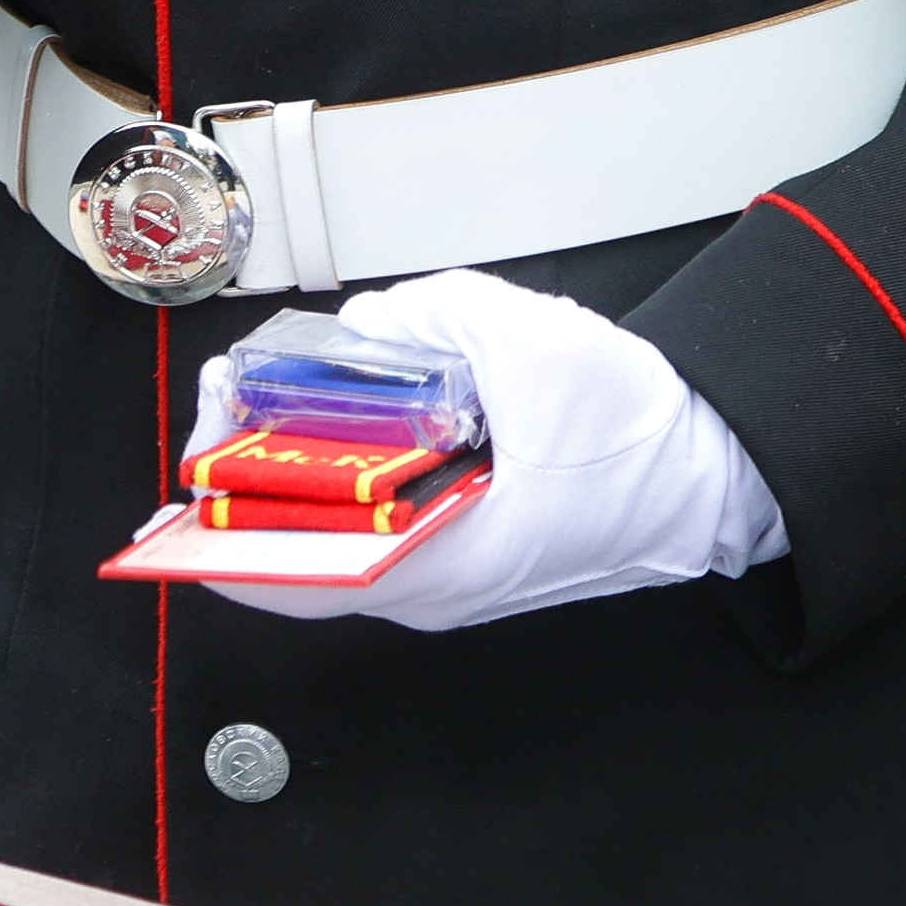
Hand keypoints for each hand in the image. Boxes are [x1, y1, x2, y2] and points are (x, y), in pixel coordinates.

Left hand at [195, 266, 784, 632]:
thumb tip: (361, 329)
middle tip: (231, 397)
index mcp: (441, 560)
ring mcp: (441, 572)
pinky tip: (333, 415)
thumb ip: (427, 319)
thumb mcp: (525, 342)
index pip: (291, 575)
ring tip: (271, 395)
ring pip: (332, 534)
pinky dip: (340, 468)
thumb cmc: (630, 433)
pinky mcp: (455, 544)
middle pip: (299, 550)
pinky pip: (370, 517)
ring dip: (297, 465)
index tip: (198, 452)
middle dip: (253, 470)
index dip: (225, 516)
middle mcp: (430, 586)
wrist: (706, 469)